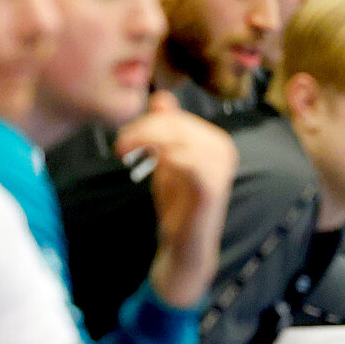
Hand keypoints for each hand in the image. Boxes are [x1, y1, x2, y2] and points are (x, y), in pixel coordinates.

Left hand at [115, 92, 237, 308]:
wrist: (185, 246)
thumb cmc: (177, 204)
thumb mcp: (167, 161)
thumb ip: (166, 131)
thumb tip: (161, 96)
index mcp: (216, 141)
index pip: (178, 118)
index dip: (148, 122)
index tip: (124, 137)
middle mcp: (224, 149)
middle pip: (178, 124)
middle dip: (143, 130)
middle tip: (120, 146)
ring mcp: (221, 168)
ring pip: (180, 138)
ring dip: (146, 141)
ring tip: (125, 153)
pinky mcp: (212, 187)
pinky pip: (186, 161)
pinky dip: (162, 158)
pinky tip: (146, 164)